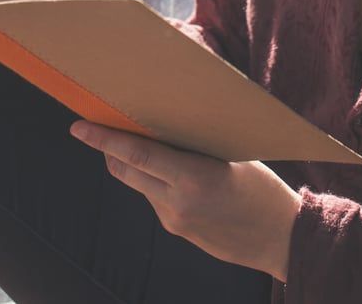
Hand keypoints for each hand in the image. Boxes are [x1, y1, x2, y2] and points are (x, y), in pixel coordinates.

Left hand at [70, 122, 300, 281]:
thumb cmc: (263, 189)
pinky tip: (171, 168)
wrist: (281, 239)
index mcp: (193, 179)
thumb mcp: (231, 156)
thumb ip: (193, 145)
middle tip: (101, 124)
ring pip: (137, 184)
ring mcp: (174, 220)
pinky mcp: (177, 230)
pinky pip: (154, 198)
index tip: (79, 126)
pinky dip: (153, 179)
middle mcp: (177, 203)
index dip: (104, 139)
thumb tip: (162, 122)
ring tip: (143, 138)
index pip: (136, 154)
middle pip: (124, 170)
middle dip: (108, 147)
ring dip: (132, 162)